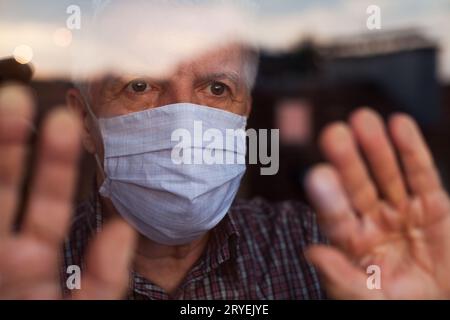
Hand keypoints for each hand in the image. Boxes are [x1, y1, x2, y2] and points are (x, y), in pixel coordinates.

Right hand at [0, 84, 135, 298]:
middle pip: (5, 195)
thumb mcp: (87, 313)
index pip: (44, 206)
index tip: (66, 122)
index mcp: (35, 267)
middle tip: (22, 99)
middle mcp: (4, 259)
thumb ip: (104, 282)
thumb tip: (121, 230)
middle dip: (12, 148)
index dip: (51, 164)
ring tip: (5, 106)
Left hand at [305, 107, 449, 298]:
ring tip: (364, 119)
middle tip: (333, 133)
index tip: (316, 174)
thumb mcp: (364, 297)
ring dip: (376, 147)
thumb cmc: (394, 303)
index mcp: (350, 240)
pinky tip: (400, 125)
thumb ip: (339, 276)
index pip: (335, 214)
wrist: (434, 304)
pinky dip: (412, 151)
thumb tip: (311, 252)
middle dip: (347, 160)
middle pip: (357, 186)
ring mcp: (401, 210)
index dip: (327, 196)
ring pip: (387, 174)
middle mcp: (372, 219)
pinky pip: (421, 176)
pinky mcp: (431, 207)